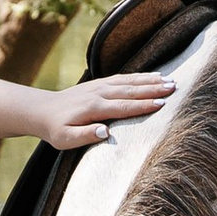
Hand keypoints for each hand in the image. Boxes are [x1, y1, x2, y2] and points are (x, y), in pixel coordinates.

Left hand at [37, 71, 177, 149]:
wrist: (42, 110)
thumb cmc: (55, 129)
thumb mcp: (65, 139)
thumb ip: (85, 135)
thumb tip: (106, 132)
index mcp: (94, 108)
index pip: (123, 107)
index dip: (143, 106)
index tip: (162, 104)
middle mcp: (99, 93)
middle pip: (131, 91)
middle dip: (153, 89)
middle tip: (174, 88)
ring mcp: (99, 86)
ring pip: (129, 82)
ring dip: (150, 80)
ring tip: (169, 80)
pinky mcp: (99, 83)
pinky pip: (123, 78)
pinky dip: (139, 76)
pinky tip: (152, 76)